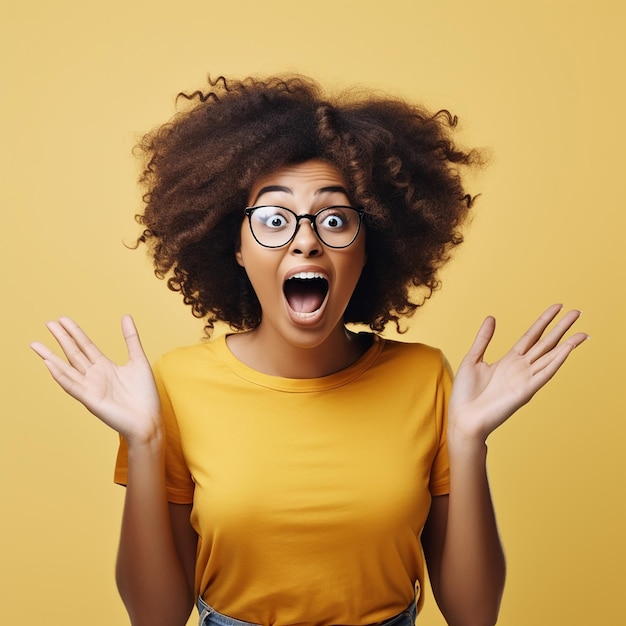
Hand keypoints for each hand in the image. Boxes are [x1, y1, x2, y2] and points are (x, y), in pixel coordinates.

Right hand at [30, 315, 160, 444]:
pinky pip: (72, 386)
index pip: (85, 346)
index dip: (74, 332)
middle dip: (62, 338)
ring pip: (67, 369)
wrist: (149, 421)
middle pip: (74, 353)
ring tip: (36, 344)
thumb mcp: (138, 360)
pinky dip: (60, 375)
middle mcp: (94, 376)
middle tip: (48, 323)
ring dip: (51, 357)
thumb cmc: (144, 395)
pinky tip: (49, 363)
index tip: (62, 319)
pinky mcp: (91, 400)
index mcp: (104, 367)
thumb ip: (131, 339)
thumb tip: (126, 316)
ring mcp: (91, 388)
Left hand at [448, 304, 587, 445]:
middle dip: (561, 328)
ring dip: (567, 344)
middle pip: (545, 343)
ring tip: (582, 332)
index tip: (558, 306)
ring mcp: (525, 379)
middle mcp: (521, 368)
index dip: (544, 321)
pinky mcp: (525, 391)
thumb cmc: (466, 394)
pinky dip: (557, 361)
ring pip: (550, 357)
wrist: (463, 418)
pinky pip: (544, 374)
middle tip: (577, 312)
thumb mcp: (473, 359)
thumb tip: (492, 317)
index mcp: (509, 360)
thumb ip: (484, 339)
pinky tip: (567, 349)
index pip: (532, 336)